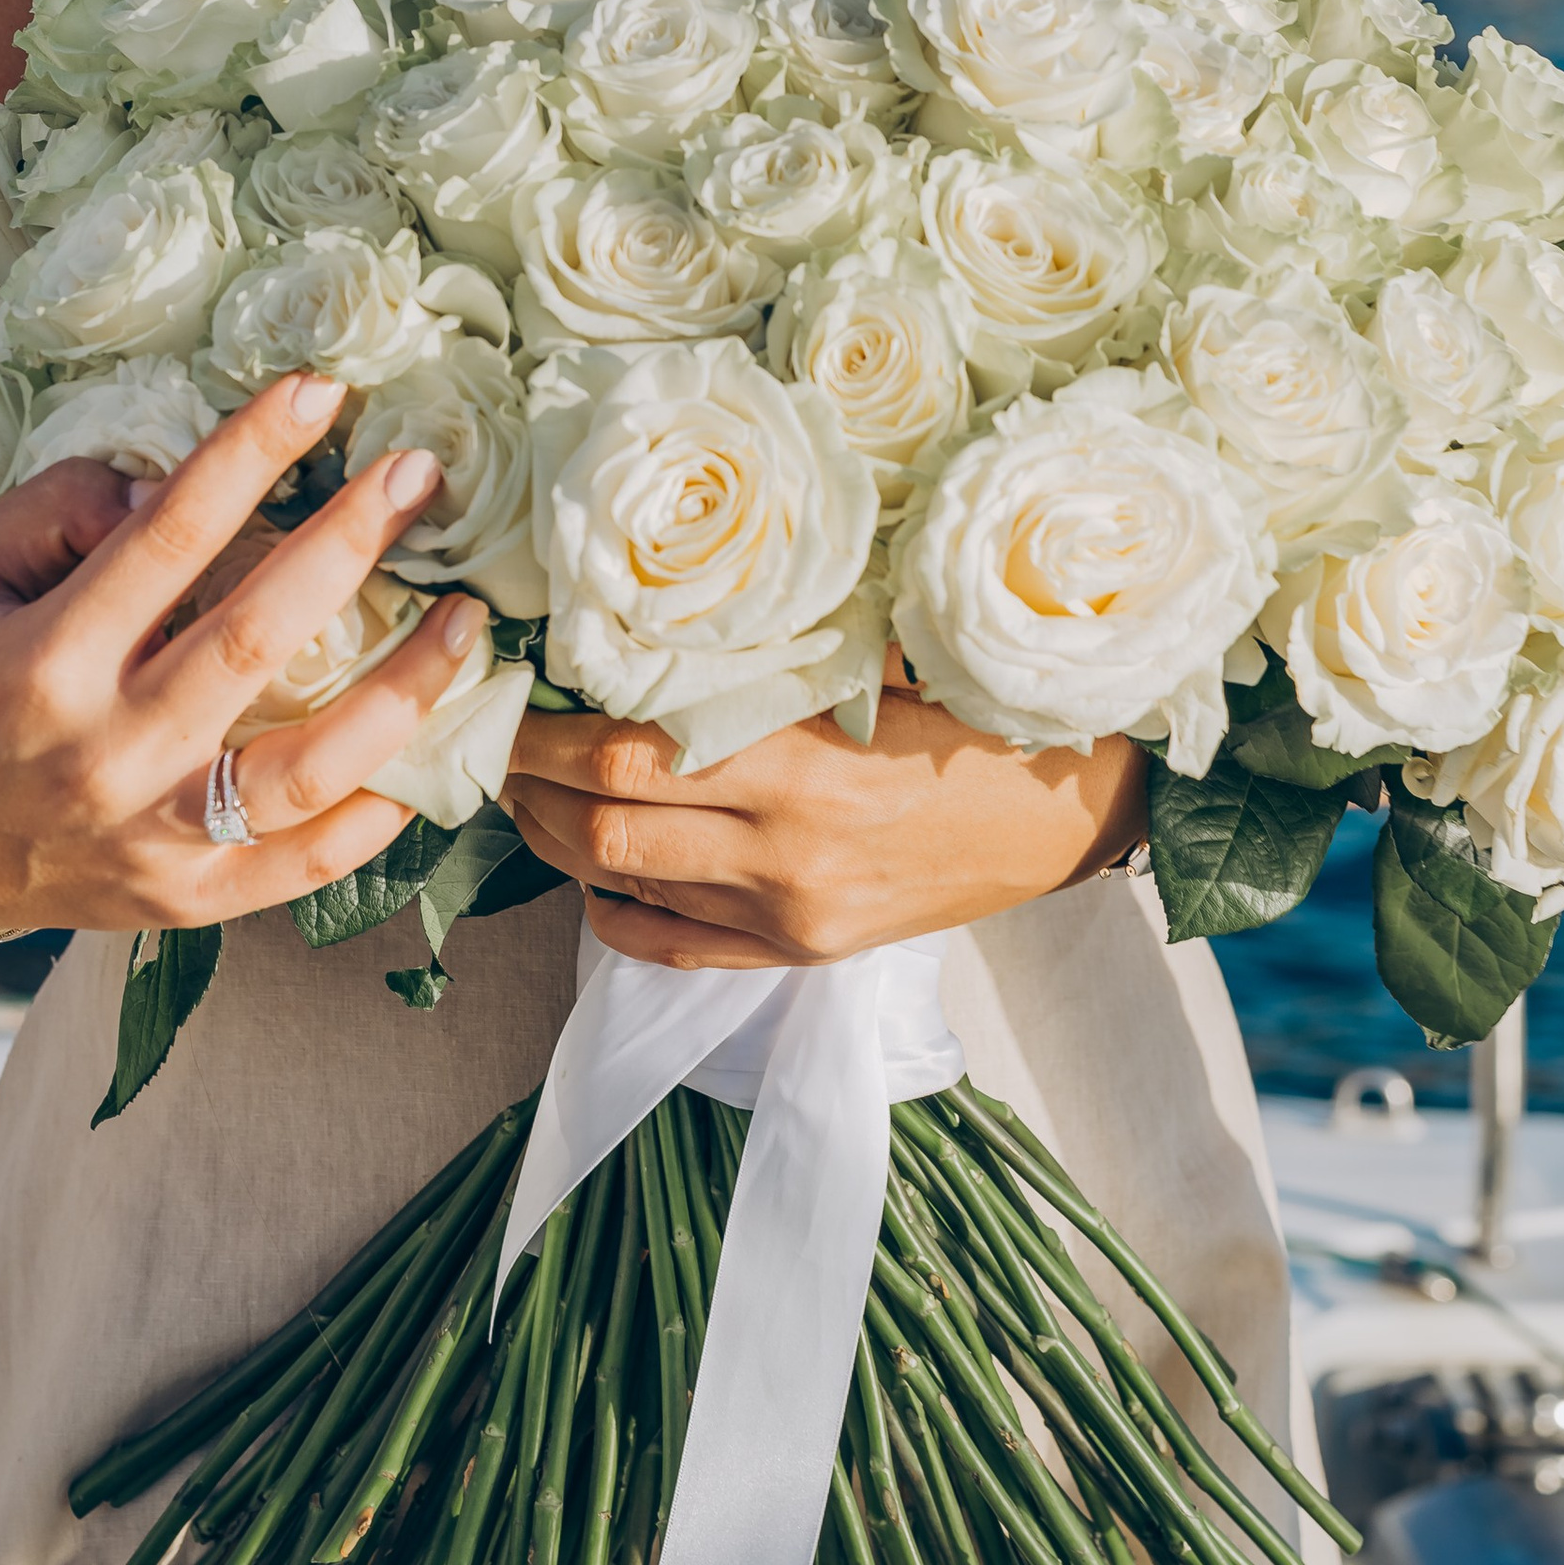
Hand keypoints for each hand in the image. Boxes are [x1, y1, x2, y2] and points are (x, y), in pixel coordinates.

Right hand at [0, 373, 479, 940]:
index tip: (321, 390)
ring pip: (306, 770)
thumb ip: (54, 510)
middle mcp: (104, 757)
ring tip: (465, 621)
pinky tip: (432, 747)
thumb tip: (163, 487)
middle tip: (420, 473)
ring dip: (402, 690)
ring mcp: (152, 840)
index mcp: (44, 665)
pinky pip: (306, 865)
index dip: (250, 453)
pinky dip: (380, 813)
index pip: (167, 538)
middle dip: (349, 544)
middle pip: (254, 640)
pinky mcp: (188, 901)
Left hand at [500, 673, 1147, 970]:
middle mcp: (783, 856)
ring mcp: (788, 916)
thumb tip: (665, 609)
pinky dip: (615, 916)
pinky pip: (677, 948)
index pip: (628, 755)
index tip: (510, 687)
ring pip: (626, 887)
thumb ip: (785, 650)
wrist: (1072, 814)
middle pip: (607, 826)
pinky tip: (590, 881)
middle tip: (490, 738)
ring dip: (557, 841)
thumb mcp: (891, 664)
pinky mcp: (802, 955)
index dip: (548, 728)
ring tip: (523, 795)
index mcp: (803, 771)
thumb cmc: (985, 720)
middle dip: (530, 784)